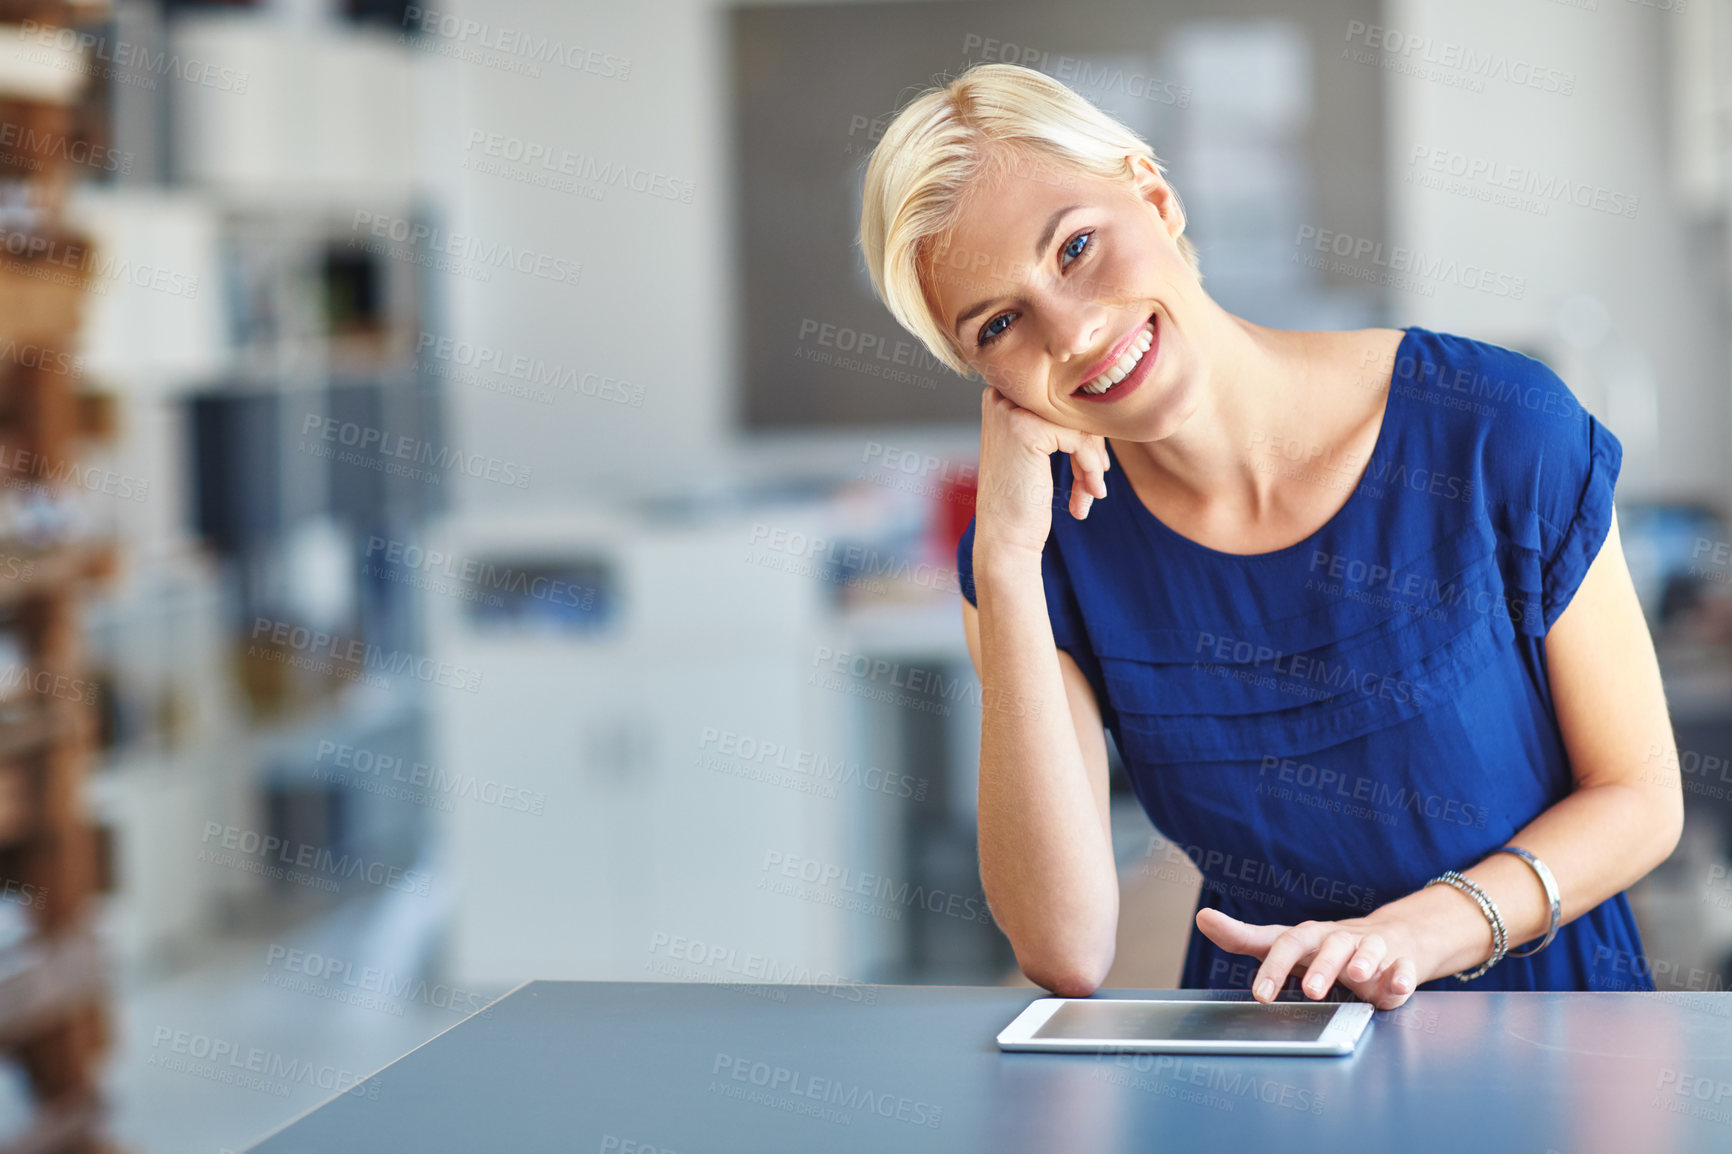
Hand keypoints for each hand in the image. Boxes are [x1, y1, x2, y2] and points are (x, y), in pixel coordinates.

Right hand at [972, 385, 1109, 557]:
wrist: (1004, 540)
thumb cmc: (1021, 501)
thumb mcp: (1033, 451)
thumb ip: (1055, 421)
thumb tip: (1102, 404)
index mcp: (1000, 397)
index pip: (1059, 400)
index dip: (1082, 431)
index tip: (1090, 466)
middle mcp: (1000, 398)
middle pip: (1070, 406)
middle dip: (1091, 445)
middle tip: (1093, 483)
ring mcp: (1011, 412)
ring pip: (1078, 422)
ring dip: (1093, 460)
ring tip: (1092, 492)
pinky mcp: (1027, 430)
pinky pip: (1080, 439)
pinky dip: (1092, 468)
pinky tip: (1090, 495)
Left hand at [1195, 908, 1427, 1010]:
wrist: (1391, 939)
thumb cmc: (1326, 946)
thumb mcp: (1286, 943)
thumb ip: (1245, 937)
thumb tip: (1203, 917)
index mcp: (1308, 937)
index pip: (1285, 943)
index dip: (1273, 967)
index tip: (1260, 993)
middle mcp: (1338, 938)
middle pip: (1327, 945)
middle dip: (1321, 967)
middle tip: (1311, 991)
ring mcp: (1371, 948)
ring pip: (1368, 949)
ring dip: (1364, 961)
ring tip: (1358, 977)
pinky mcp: (1400, 962)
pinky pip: (1403, 966)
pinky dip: (1402, 975)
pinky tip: (1399, 985)